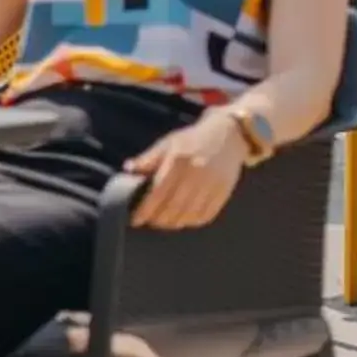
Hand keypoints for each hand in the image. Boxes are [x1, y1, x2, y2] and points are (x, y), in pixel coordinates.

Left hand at [126, 112, 246, 230]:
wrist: (229, 134)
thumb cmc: (193, 139)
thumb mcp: (168, 143)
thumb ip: (148, 158)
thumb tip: (128, 170)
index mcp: (177, 161)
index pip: (157, 193)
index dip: (145, 210)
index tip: (136, 220)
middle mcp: (195, 174)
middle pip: (172, 208)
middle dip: (158, 220)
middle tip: (151, 221)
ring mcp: (211, 184)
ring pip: (189, 215)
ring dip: (174, 223)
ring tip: (167, 222)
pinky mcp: (224, 191)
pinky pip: (206, 214)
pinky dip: (193, 221)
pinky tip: (185, 219)